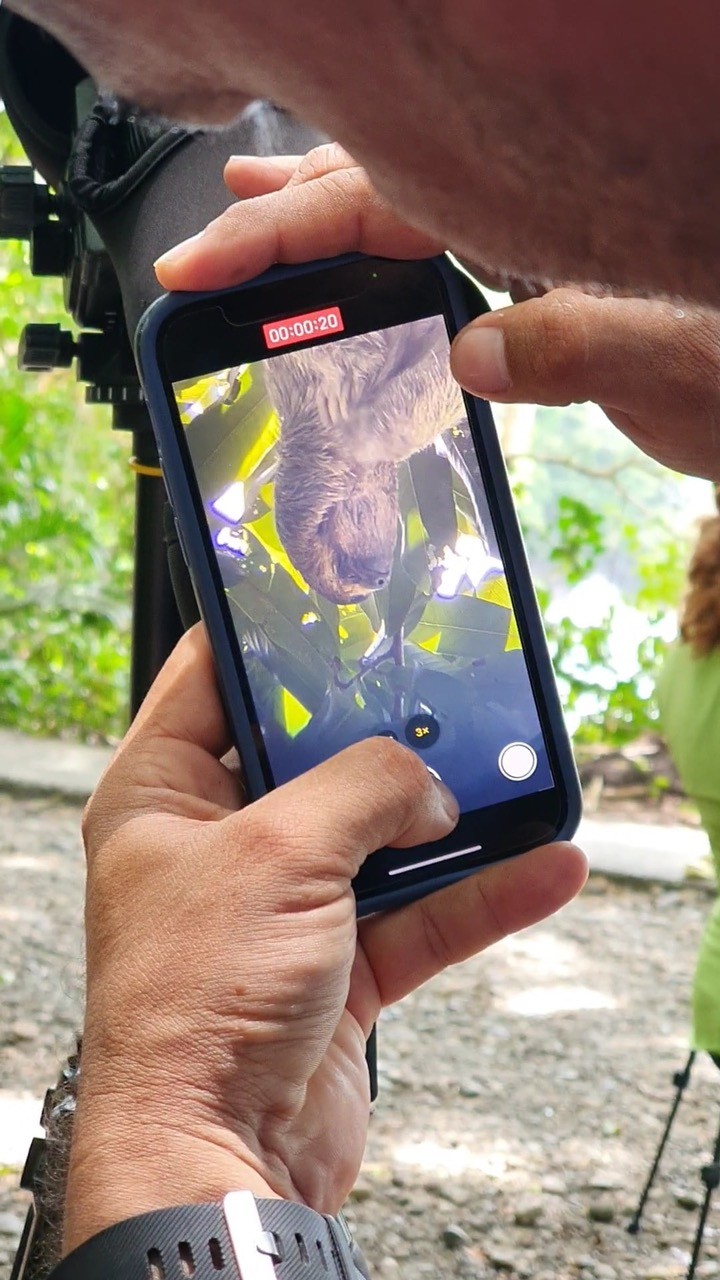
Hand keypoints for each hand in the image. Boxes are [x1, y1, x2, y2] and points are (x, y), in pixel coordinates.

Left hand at [66, 625, 586, 1251]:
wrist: (221, 1156)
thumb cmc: (196, 1002)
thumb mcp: (279, 855)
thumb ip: (363, 790)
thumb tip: (429, 783)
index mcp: (162, 796)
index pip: (211, 681)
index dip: (272, 639)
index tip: (338, 606)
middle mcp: (220, 845)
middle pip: (312, 757)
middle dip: (383, 731)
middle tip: (445, 691)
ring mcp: (283, 906)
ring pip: (380, 837)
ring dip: (450, 816)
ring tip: (513, 774)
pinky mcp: (339, 967)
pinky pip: (421, 914)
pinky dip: (481, 893)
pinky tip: (544, 865)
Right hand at [155, 145, 719, 480]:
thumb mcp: (682, 364)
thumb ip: (580, 349)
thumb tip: (474, 355)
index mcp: (554, 206)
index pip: (388, 197)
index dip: (286, 231)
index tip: (205, 261)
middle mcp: (539, 209)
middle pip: (386, 183)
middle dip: (289, 210)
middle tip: (210, 235)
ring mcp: (543, 243)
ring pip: (414, 208)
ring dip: (330, 213)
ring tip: (256, 209)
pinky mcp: (555, 284)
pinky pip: (453, 257)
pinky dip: (391, 262)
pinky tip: (366, 271)